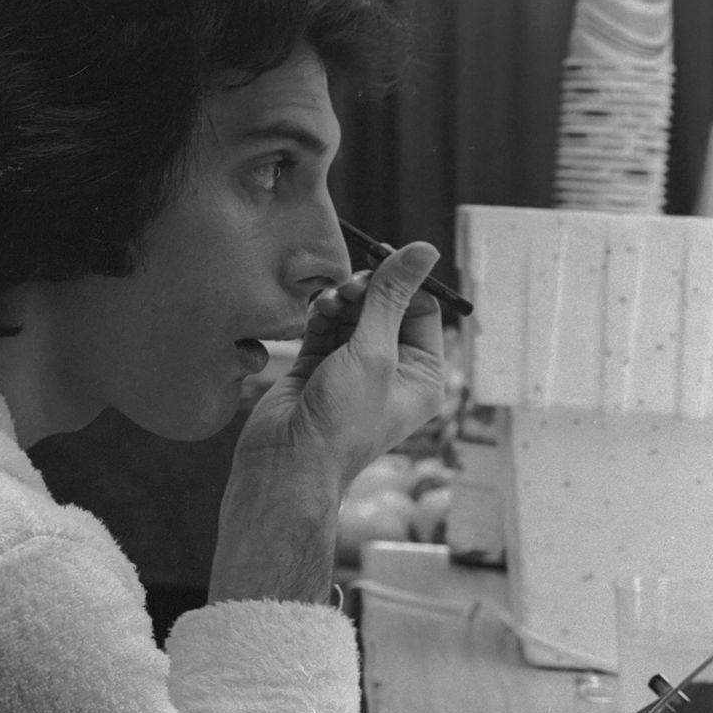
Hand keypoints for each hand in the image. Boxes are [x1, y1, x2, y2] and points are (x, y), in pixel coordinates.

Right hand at [238, 242, 443, 491]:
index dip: (401, 283)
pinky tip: (313, 314)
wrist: (288, 462)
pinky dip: (319, 316)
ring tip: (324, 306)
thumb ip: (392, 297)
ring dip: (338, 303)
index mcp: (422, 375)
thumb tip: (424, 250)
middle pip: (385, 308)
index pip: (422, 310)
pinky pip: (324, 328)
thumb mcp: (375, 352)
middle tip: (347, 289)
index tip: (378, 262)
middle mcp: (392, 371)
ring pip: (351, 315)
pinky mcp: (318, 369)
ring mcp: (353, 370)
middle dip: (365, 292)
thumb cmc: (342, 421)